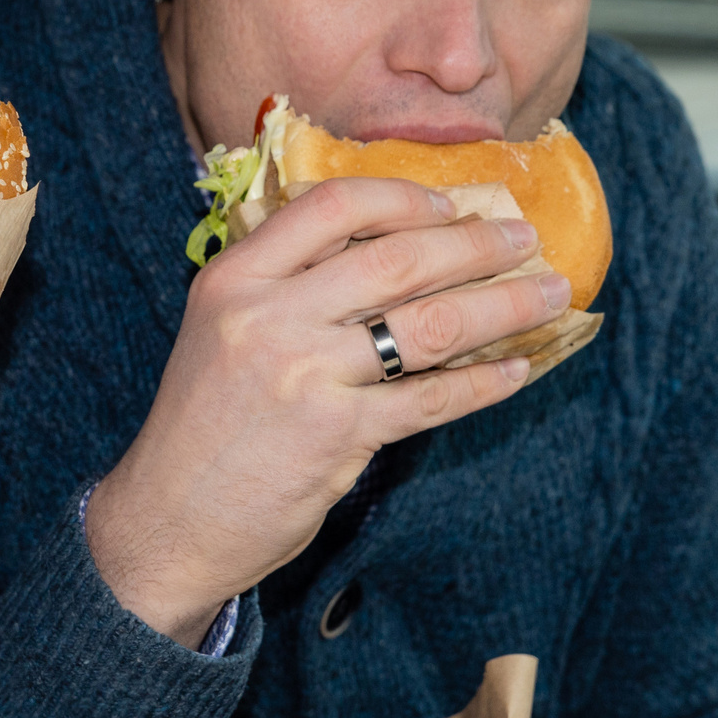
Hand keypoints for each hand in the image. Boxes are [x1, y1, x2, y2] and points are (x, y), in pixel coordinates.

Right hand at [85, 176, 563, 644]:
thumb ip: (287, 284)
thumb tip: (396, 244)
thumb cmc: (206, 420)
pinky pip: (433, 399)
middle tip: (525, 237)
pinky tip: (516, 369)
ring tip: (548, 295)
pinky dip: (484, 382)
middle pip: (396, 258)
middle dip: (476, 244)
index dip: (403, 198)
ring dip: (502, 306)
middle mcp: (269, 316)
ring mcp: (305, 375)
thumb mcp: (222, 327)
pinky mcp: (338, 436)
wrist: (169, 519)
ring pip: (431, 325)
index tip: (450, 204)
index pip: (332, 205)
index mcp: (236, 276)